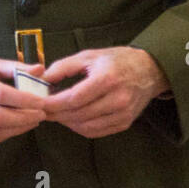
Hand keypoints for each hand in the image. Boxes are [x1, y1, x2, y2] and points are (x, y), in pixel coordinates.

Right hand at [0, 56, 46, 146]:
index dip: (24, 101)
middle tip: (41, 114)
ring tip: (31, 121)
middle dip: (25, 118)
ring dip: (17, 129)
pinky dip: (4, 136)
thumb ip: (14, 67)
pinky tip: (15, 128)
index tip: (42, 102)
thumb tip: (40, 70)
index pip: (1, 95)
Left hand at [41, 46, 169, 137]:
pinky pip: (96, 131)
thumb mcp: (90, 56)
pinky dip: (80, 128)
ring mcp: (123, 113)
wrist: (149, 70)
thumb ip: (63, 67)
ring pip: (85, 126)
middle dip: (56, 114)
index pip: (74, 98)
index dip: (53, 103)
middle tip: (42, 110)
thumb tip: (41, 80)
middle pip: (78, 114)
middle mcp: (118, 98)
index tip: (39, 103)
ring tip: (56, 114)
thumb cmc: (117, 61)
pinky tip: (72, 119)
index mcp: (107, 78)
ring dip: (67, 122)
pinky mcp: (125, 123)